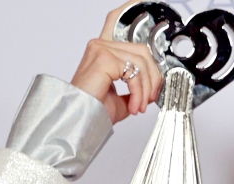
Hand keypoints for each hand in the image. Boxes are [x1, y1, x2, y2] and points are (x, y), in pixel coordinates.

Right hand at [70, 4, 164, 122]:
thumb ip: (134, 88)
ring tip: (139, 105)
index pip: (115, 21)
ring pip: (142, 61)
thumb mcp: (121, 99)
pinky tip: (133, 105)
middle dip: (153, 77)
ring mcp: (101, 49)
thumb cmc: (94, 111)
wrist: (80, 121)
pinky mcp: (103, 58)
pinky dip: (139, 92)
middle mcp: (100, 45)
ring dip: (146, 89)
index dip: (128, 8)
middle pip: (142, 50)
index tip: (140, 1)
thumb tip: (149, 90)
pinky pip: (134, 72)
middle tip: (149, 98)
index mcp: (103, 51)